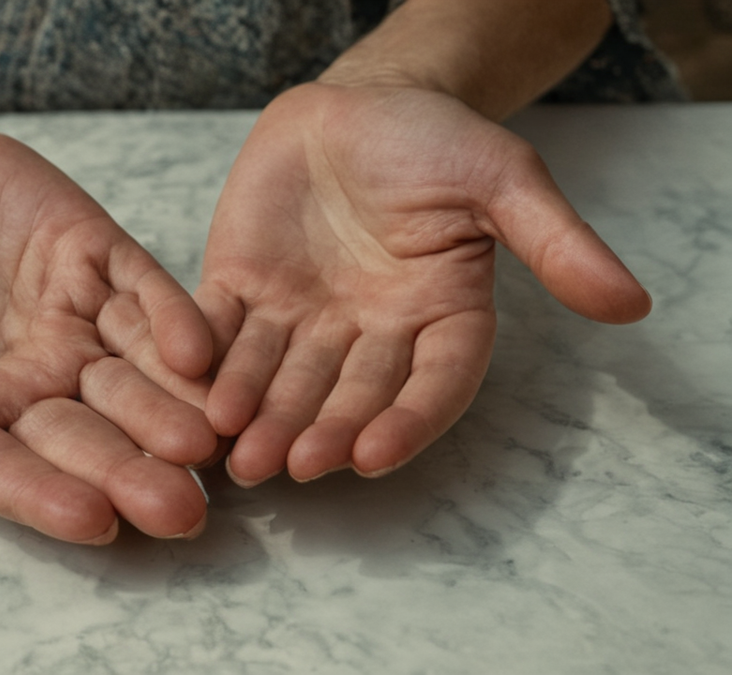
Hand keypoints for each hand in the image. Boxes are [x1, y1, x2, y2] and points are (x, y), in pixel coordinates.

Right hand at [0, 133, 215, 542]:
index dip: (44, 497)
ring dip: (169, 410)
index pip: (2, 468)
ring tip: (205, 440)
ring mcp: (71, 325)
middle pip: (84, 439)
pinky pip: (146, 295)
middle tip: (180, 509)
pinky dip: (175, 321)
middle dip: (130, 473)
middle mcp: (23, 383)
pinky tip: (199, 349)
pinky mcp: (100, 263)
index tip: (91, 521)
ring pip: (131, 378)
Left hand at [197, 83, 649, 484]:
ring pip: (278, 378)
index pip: (430, 385)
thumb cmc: (437, 138)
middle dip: (317, 432)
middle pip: (345, 395)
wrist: (356, 103)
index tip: (373, 455)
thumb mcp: (503, 179)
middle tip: (289, 467)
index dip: (405, 422)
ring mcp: (300, 317)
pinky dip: (208, 361)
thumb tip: (631, 304)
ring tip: (238, 452)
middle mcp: (368, 333)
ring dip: (259, 416)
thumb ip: (555, 241)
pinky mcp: (240, 289)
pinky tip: (195, 388)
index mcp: (438, 318)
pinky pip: (220, 332)